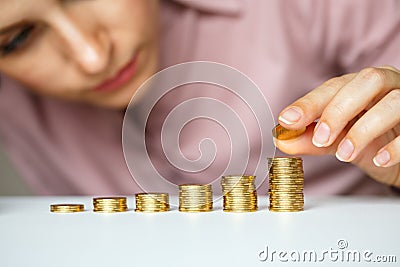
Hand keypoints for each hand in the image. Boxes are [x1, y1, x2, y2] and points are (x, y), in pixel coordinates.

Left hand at [275, 66, 399, 187]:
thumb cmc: (373, 142)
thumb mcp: (340, 141)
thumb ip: (314, 139)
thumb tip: (283, 140)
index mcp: (362, 86)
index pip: (335, 86)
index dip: (311, 102)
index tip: (288, 120)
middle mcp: (388, 85)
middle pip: (367, 81)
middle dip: (338, 110)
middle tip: (321, 137)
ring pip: (393, 102)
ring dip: (363, 129)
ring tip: (344, 154)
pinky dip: (395, 146)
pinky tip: (378, 160)